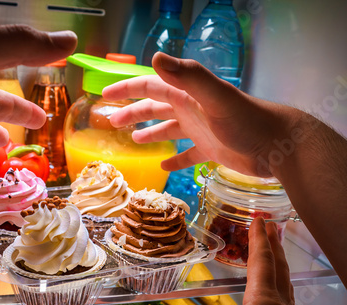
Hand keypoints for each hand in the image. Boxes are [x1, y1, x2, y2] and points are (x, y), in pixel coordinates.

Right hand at [102, 53, 298, 177]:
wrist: (277, 145)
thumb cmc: (246, 121)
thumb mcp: (215, 97)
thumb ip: (187, 77)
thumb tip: (154, 59)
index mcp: (187, 95)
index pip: (150, 86)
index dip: (127, 89)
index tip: (105, 95)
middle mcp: (191, 110)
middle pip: (155, 108)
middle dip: (132, 113)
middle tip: (112, 122)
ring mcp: (201, 130)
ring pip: (168, 130)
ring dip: (151, 133)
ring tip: (134, 141)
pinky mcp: (210, 150)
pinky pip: (187, 155)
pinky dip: (175, 161)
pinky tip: (164, 167)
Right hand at [149, 218, 336, 304]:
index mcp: (264, 302)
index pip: (261, 261)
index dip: (257, 238)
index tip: (257, 218)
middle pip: (277, 266)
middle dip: (270, 243)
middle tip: (267, 225)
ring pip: (284, 280)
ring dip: (277, 261)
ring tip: (272, 250)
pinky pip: (285, 296)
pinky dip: (279, 283)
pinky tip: (273, 295)